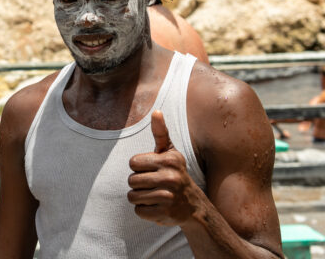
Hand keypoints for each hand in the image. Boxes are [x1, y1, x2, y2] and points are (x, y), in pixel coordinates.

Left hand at [127, 110, 197, 225]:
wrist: (193, 205)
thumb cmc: (175, 174)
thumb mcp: (170, 153)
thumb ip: (161, 133)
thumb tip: (156, 111)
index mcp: (169, 160)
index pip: (133, 162)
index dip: (139, 167)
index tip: (153, 170)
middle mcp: (170, 178)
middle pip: (131, 180)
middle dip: (138, 184)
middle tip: (154, 185)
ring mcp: (168, 197)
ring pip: (132, 196)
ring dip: (140, 197)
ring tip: (155, 195)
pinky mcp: (164, 213)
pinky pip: (138, 210)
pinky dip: (144, 210)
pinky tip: (158, 207)